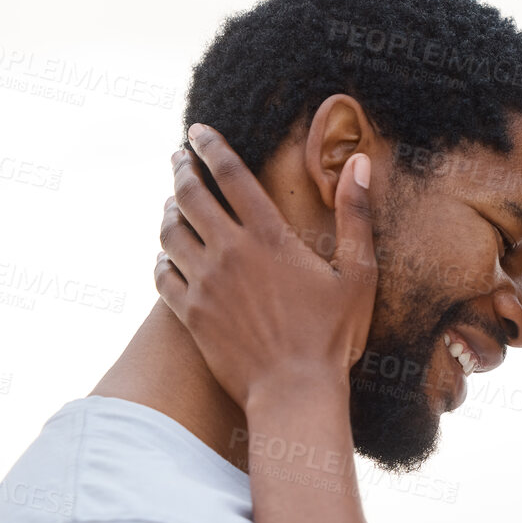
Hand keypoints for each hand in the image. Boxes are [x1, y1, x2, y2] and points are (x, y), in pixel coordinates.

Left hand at [155, 124, 377, 410]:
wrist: (294, 391)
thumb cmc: (333, 336)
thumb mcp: (358, 274)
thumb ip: (356, 216)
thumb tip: (361, 164)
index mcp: (269, 236)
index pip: (230, 174)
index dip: (209, 146)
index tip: (197, 131)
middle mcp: (230, 252)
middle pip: (189, 195)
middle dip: (180, 169)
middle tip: (178, 158)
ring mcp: (205, 283)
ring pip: (169, 232)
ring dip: (168, 212)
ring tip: (171, 204)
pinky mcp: (190, 313)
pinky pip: (161, 275)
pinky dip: (160, 259)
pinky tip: (165, 257)